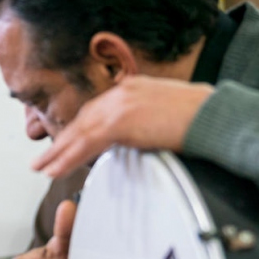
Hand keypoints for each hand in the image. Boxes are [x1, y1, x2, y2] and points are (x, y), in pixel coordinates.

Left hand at [33, 76, 213, 178]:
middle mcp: (123, 92)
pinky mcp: (121, 120)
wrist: (215, 118)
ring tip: (43, 169)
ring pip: (80, 132)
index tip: (66, 145)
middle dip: (62, 142)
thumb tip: (137, 143)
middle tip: (43, 160)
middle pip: (83, 119)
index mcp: (133, 89)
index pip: (97, 111)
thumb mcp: (166, 118)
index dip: (79, 130)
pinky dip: (69, 158)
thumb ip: (145, 127)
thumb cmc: (202, 122)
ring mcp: (121, 104)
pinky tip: (57, 170)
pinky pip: (87, 142)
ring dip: (59, 153)